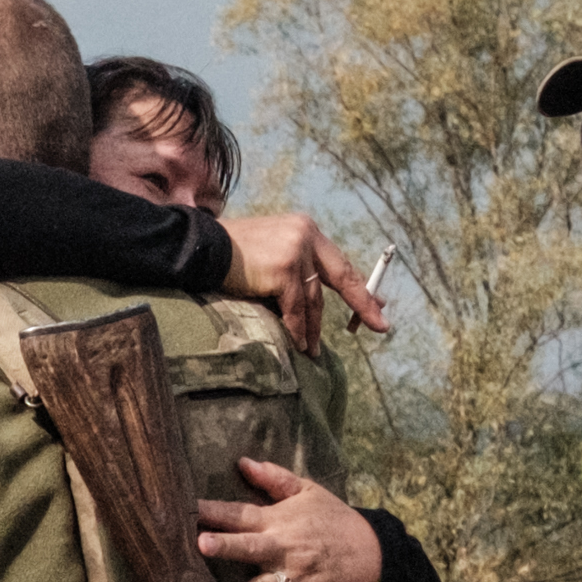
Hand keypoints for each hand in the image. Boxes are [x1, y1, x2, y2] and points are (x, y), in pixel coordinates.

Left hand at [197, 457, 381, 581]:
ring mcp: (293, 578)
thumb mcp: (309, 492)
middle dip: (226, 546)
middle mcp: (283, 549)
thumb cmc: (336, 522)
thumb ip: (274, 478)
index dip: (213, 511)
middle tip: (202, 544)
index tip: (187, 509)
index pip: (240, 513)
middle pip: (249, 547)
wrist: (374, 556)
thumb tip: (243, 462)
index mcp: (279, 521)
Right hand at [219, 211, 392, 341]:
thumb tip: (315, 301)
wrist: (200, 249)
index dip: (359, 285)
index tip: (379, 302)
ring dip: (313, 329)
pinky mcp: (283, 270)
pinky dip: (298, 330)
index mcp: (305, 229)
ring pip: (313, 300)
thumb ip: (296, 269)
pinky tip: (300, 345)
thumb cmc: (230, 256)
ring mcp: (295, 251)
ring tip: (313, 351)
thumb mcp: (271, 253)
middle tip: (381, 325)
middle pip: (342, 277)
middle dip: (362, 304)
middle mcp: (305, 235)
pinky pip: (296, 309)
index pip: (339, 262)